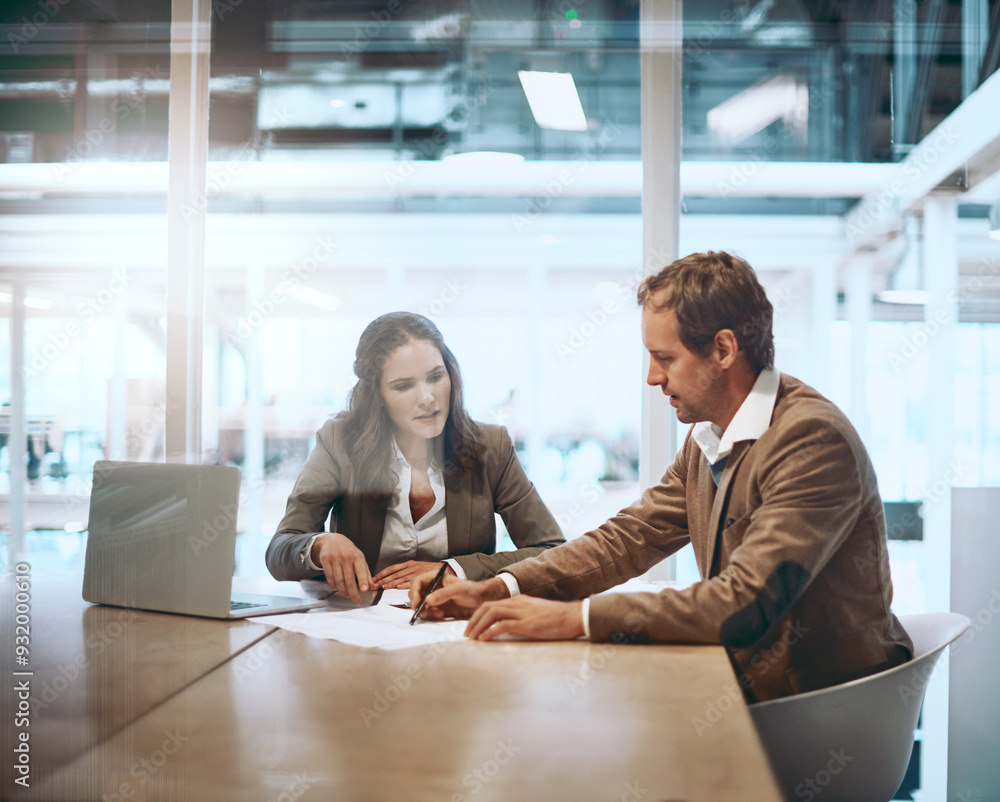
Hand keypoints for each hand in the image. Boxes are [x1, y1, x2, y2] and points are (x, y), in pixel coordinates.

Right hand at [312, 532, 373, 604]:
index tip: (364, 590)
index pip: (361, 570)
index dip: (363, 580)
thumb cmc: (348, 551)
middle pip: (349, 579)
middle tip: (356, 601)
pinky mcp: (325, 560)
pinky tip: (337, 588)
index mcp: (357, 556)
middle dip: (353, 592)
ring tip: (346, 594)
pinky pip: (329, 576)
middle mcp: (346, 557)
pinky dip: (333, 585)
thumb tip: (373, 586)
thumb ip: (366, 573)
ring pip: (339, 579)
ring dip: (343, 590)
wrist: (332, 540)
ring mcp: (335, 558)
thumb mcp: (360, 559)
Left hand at [372, 561, 454, 589]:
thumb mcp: (416, 568)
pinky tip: (398, 587)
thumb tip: (393, 581)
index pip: (391, 568)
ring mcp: (416, 572)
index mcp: (409, 564)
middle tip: (374, 585)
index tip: (374, 578)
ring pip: (401, 577)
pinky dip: (404, 584)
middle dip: (383, 579)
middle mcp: (411, 567)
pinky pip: (412, 581)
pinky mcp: (422, 577)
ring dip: (391, 582)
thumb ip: (406, 573)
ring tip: (383, 587)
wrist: (446, 569)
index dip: (382, 573)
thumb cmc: (430, 570)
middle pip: (394, 573)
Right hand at [410, 575, 509, 620]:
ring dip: (424, 610)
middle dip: (417, 603)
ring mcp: (434, 597)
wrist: (481, 600)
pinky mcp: (437, 607)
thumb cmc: (472, 590)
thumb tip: (427, 600)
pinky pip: (428, 612)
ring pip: (420, 604)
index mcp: (435, 577)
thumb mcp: (458, 590)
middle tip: (422, 612)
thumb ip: (443, 594)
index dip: (414, 592)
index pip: (417, 582)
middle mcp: (432, 586)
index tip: (417, 602)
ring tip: (436, 613)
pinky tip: (440, 614)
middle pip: (415, 593)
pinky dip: (431, 615)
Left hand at [464, 596, 584, 641]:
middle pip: (487, 607)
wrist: (573, 616)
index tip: (472, 627)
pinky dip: (490, 632)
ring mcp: (521, 612)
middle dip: (474, 620)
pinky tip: (484, 640)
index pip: (492, 604)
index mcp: (519, 600)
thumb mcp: (536, 613)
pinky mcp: (526, 624)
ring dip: (478, 626)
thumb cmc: (558, 618)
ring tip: (472, 637)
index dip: (479, 615)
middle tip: (467, 633)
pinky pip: (502, 626)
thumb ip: (521, 617)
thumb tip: (508, 627)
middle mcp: (517, 603)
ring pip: (491, 614)